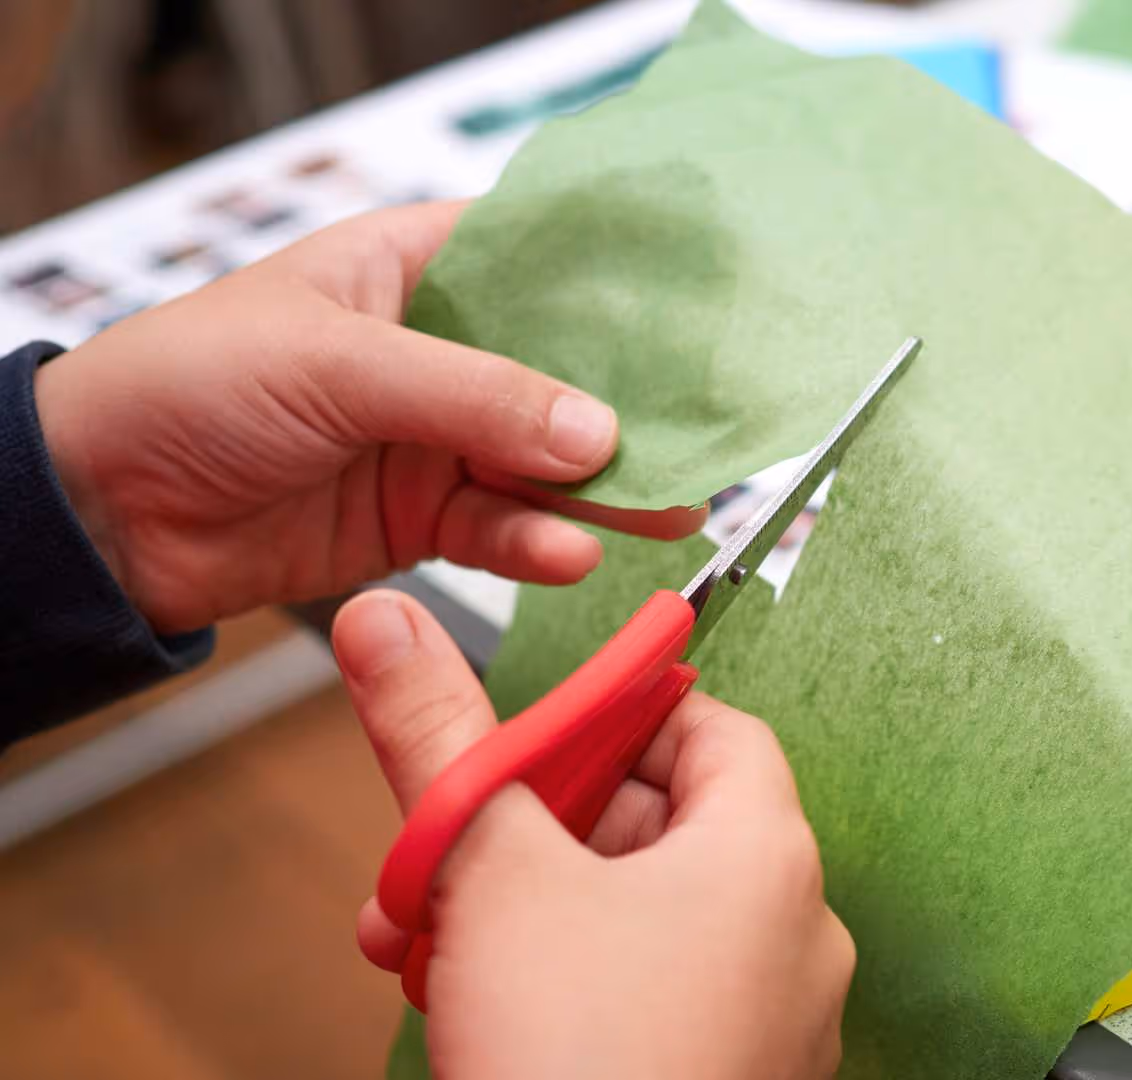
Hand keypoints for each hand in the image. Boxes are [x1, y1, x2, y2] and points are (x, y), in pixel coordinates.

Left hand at [33, 202, 704, 635]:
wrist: (97, 516)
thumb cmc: (185, 387)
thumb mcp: (339, 367)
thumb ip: (475, 397)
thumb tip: (598, 433)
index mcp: (408, 267)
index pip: (535, 259)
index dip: (617, 287)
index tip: (697, 318)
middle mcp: (433, 348)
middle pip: (559, 371)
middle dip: (629, 406)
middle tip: (705, 436)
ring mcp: (430, 437)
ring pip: (543, 460)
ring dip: (601, 488)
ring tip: (666, 509)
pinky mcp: (419, 516)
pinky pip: (500, 528)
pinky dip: (538, 543)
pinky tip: (572, 552)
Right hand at [332, 590, 853, 1079]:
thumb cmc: (583, 1063)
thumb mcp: (489, 873)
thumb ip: (440, 736)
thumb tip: (392, 623)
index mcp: (765, 854)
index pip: (708, 728)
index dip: (612, 716)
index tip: (525, 730)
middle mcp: (790, 932)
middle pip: (654, 827)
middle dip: (521, 832)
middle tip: (433, 854)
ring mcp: (766, 1020)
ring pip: (630, 923)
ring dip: (518, 916)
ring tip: (420, 943)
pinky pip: (644, 1001)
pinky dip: (561, 988)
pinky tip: (473, 1012)